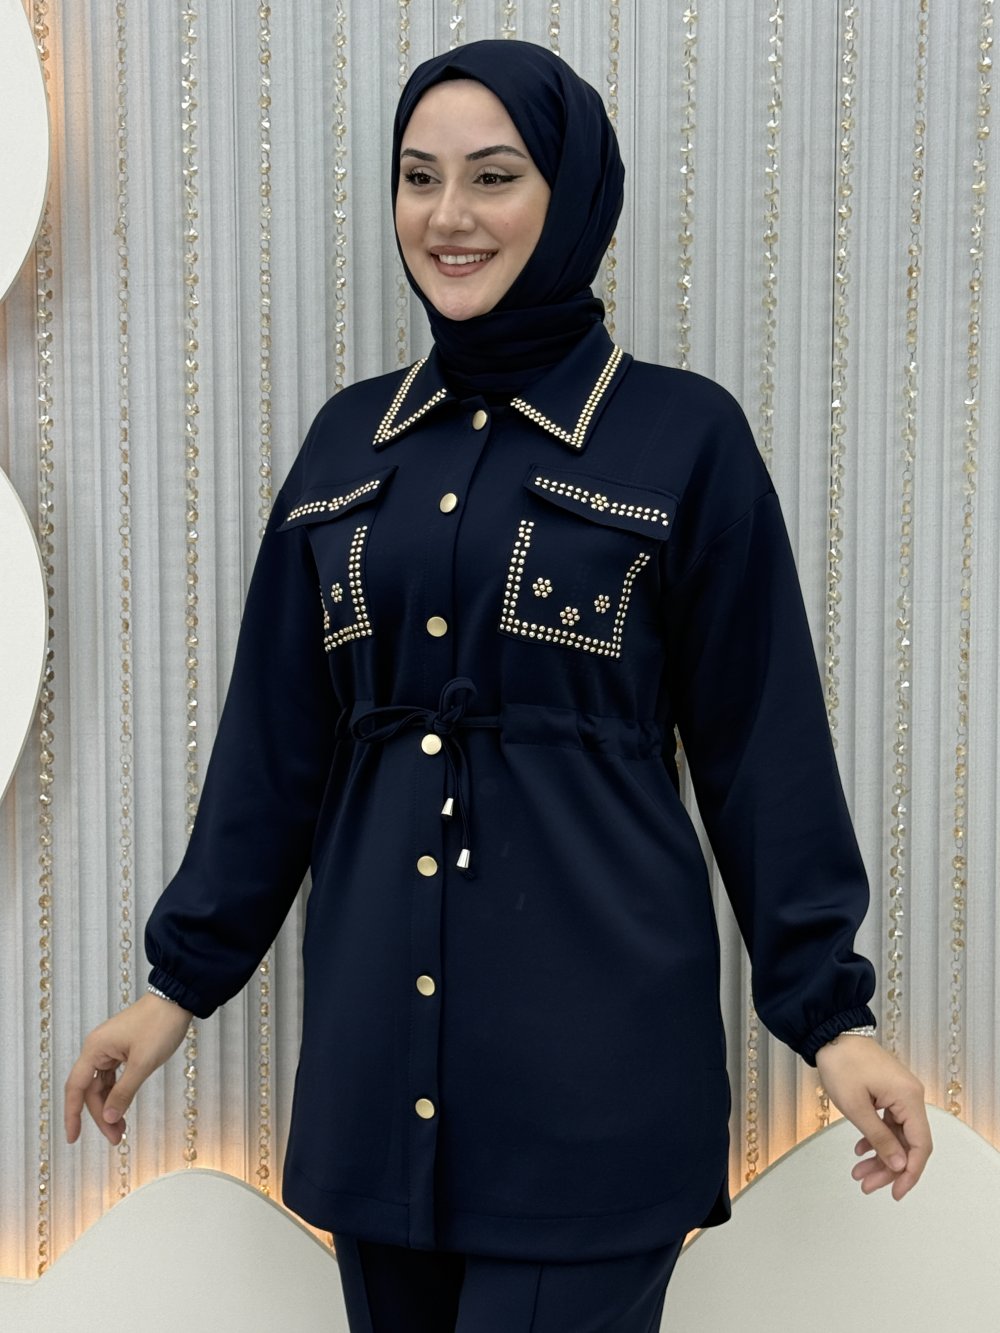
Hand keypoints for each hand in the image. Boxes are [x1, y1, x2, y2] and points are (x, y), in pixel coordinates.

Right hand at [64, 993, 192, 1145]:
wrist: (178, 1000)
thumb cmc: (160, 1026)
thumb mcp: (143, 1063)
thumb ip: (123, 1092)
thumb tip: (108, 1118)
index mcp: (95, 1049)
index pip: (76, 1088)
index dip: (72, 1115)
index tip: (73, 1138)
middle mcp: (97, 1049)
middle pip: (91, 1090)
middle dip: (101, 1115)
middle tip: (116, 1138)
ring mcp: (109, 1049)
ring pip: (102, 1086)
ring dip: (110, 1107)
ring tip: (121, 1130)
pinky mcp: (122, 1049)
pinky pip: (113, 1077)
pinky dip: (118, 1094)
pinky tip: (123, 1109)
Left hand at [814, 1035, 931, 1200]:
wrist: (829, 1034)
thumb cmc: (841, 1064)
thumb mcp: (856, 1107)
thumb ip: (880, 1139)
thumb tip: (901, 1166)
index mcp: (909, 1098)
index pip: (921, 1145)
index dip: (911, 1172)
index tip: (896, 1192)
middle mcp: (910, 1096)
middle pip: (908, 1143)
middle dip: (889, 1168)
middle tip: (867, 1185)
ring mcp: (900, 1093)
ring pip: (896, 1135)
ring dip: (879, 1155)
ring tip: (859, 1173)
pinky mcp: (889, 1092)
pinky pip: (888, 1122)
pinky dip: (875, 1137)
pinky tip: (860, 1149)